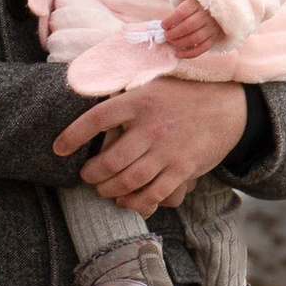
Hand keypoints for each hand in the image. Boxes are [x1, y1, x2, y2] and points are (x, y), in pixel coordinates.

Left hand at [54, 76, 245, 216]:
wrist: (228, 107)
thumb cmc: (182, 95)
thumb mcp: (152, 83)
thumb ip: (124, 93)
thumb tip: (88, 89)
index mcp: (139, 101)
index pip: (97, 119)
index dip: (73, 135)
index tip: (58, 148)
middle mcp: (152, 127)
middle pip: (111, 160)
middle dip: (92, 174)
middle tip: (87, 176)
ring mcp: (168, 150)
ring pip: (129, 181)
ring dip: (109, 190)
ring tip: (104, 189)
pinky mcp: (183, 169)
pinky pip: (153, 194)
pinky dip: (135, 202)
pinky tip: (127, 201)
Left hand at [160, 0, 223, 59]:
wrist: (213, 12)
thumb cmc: (192, 9)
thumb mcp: (185, 4)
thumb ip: (176, 14)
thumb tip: (164, 29)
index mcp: (196, 4)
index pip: (182, 12)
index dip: (170, 20)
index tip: (163, 26)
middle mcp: (206, 15)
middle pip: (189, 25)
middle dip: (174, 33)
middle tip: (166, 36)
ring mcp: (212, 27)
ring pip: (196, 38)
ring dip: (180, 43)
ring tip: (171, 43)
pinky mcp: (215, 38)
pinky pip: (202, 48)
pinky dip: (189, 53)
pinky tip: (178, 54)